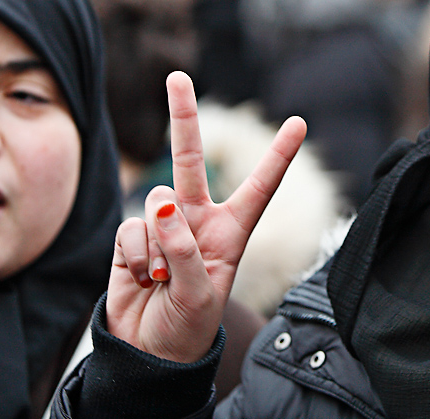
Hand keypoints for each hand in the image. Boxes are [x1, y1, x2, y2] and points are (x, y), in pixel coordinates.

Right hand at [106, 71, 305, 361]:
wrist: (148, 352)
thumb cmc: (187, 327)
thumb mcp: (199, 294)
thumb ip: (182, 247)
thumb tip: (162, 202)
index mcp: (231, 232)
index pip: (259, 188)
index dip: (278, 156)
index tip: (300, 122)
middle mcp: (197, 220)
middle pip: (190, 161)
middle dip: (183, 117)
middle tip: (177, 77)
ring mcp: (163, 226)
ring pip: (155, 204)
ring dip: (155, 245)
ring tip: (161, 279)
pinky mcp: (132, 236)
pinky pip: (130, 229)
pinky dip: (133, 257)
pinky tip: (140, 279)